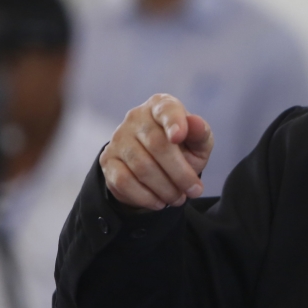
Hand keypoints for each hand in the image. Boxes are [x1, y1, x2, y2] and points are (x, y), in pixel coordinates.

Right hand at [99, 93, 213, 209]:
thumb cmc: (182, 148)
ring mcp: (119, 138)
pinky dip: (145, 196)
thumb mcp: (198, 143)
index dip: (173, 122)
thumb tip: (195, 123)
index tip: (179, 137)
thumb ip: (200, 133)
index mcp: (161, 106)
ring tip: (178, 199)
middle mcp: (136, 117)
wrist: (157, 167)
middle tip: (194, 191)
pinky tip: (159, 202)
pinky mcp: (108, 159)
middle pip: (157, 145)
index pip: (166, 109)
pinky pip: (124, 181)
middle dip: (180, 173)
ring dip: (165, 188)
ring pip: (142, 167)